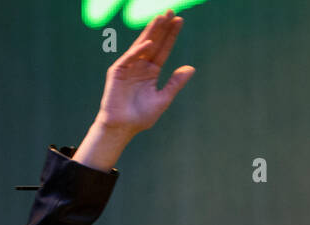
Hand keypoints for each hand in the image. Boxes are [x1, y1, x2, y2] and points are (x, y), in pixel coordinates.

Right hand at [93, 11, 194, 135]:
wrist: (122, 127)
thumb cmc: (140, 117)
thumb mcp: (163, 99)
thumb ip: (175, 83)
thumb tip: (191, 68)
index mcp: (151, 71)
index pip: (163, 49)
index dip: (171, 35)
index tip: (180, 21)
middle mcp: (140, 65)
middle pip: (154, 42)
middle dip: (162, 27)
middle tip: (172, 11)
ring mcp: (129, 66)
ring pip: (142, 45)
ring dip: (151, 31)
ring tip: (161, 17)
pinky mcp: (118, 71)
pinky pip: (130, 58)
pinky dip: (139, 50)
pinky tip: (149, 43)